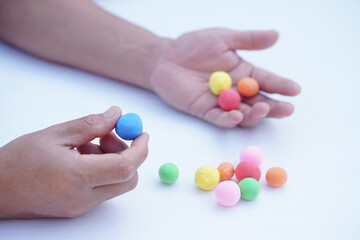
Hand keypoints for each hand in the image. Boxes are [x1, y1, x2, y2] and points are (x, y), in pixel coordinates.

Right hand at [0, 106, 148, 217]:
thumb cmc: (17, 161)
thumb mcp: (55, 134)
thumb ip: (91, 125)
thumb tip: (117, 115)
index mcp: (76, 177)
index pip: (125, 167)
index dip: (140, 149)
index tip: (142, 134)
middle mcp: (82, 197)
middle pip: (127, 179)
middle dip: (127, 154)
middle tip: (108, 135)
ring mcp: (80, 207)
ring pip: (116, 184)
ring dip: (113, 161)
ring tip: (86, 144)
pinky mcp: (77, 209)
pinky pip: (102, 189)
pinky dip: (102, 171)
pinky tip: (81, 157)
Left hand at [149, 29, 300, 126]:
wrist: (165, 57)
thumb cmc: (193, 46)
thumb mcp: (222, 38)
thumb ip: (247, 40)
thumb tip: (276, 35)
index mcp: (243, 73)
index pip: (267, 81)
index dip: (281, 85)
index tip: (295, 89)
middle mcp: (236, 90)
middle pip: (259, 101)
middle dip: (273, 106)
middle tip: (286, 108)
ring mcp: (221, 102)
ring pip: (242, 113)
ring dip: (253, 114)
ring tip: (262, 109)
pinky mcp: (204, 110)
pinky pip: (218, 118)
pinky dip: (228, 120)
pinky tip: (237, 117)